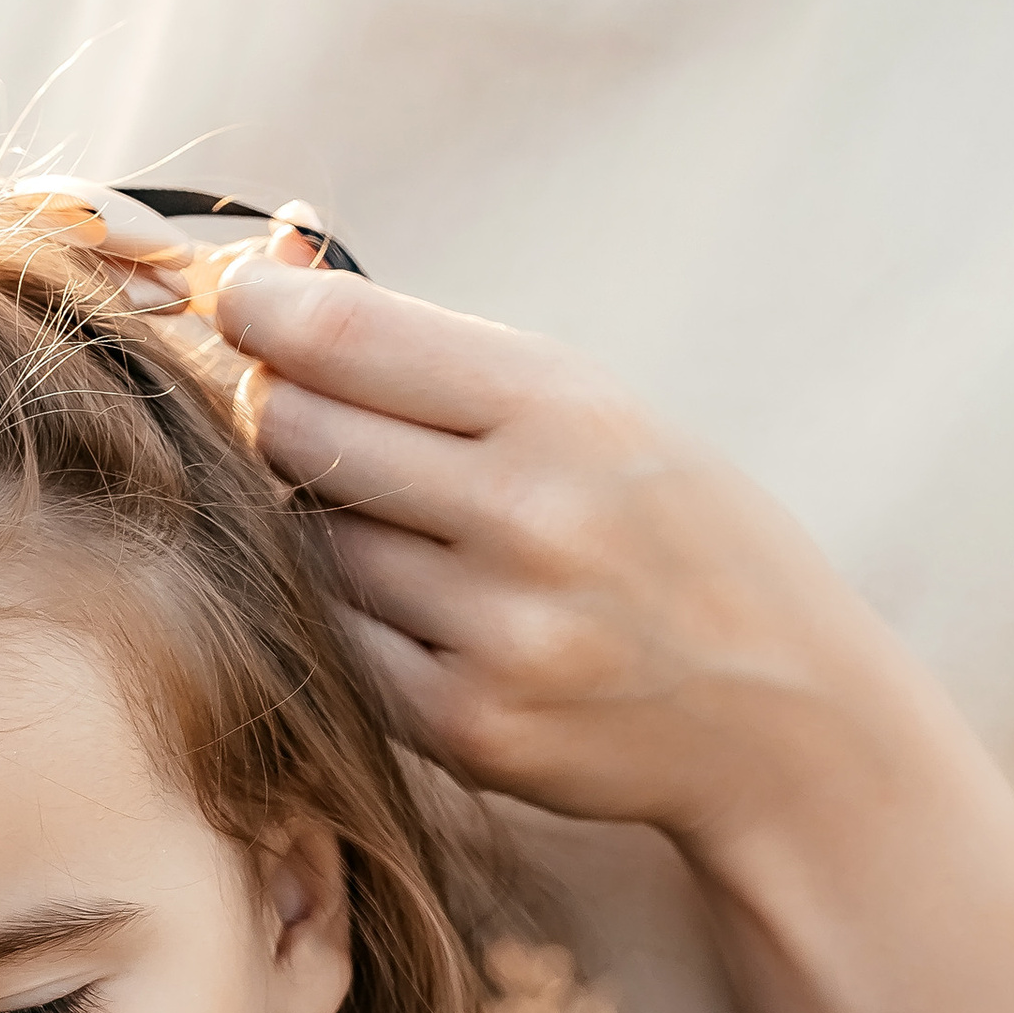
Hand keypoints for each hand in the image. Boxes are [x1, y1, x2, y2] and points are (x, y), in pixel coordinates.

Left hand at [211, 238, 900, 866]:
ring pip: (314, 548)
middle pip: (301, 435)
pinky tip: (429, 615)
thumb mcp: (600, 415)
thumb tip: (273, 283)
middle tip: (315, 423)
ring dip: (334, 533)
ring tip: (425, 539)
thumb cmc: (676, 540)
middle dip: (285, 418)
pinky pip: (343, 646)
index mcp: (562, 411)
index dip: (258, 313)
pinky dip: (360, 622)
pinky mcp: (467, 729)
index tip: (232, 305)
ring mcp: (494, 635)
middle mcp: (526, 520)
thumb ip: (446, 366)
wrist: (781, 713)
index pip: (344, 338)